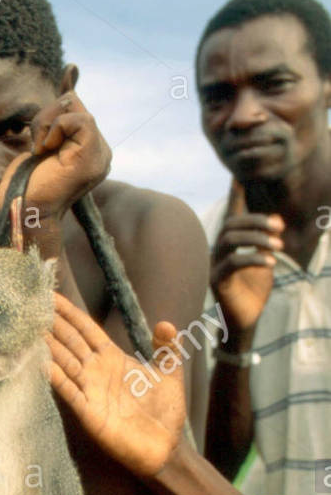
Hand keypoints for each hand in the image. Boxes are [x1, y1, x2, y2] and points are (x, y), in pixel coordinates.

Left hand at [0, 93, 110, 221]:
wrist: (23, 212)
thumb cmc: (26, 184)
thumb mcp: (41, 141)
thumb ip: (56, 115)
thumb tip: (72, 74)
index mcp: (89, 150)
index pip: (76, 108)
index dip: (59, 102)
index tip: (57, 98)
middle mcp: (100, 153)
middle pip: (74, 102)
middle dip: (45, 117)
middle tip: (36, 148)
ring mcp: (100, 155)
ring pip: (75, 106)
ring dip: (45, 123)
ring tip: (39, 151)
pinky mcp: (93, 156)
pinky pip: (80, 119)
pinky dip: (55, 128)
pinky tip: (46, 151)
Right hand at [48, 294, 185, 478]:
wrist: (165, 447)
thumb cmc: (166, 413)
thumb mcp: (170, 374)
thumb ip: (167, 349)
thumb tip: (166, 323)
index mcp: (113, 358)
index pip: (86, 330)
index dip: (69, 313)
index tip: (51, 296)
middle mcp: (96, 371)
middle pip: (70, 341)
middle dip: (51, 323)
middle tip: (30, 304)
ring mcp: (90, 390)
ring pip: (64, 361)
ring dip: (47, 345)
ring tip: (28, 328)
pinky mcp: (88, 412)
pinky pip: (68, 390)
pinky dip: (54, 376)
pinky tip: (40, 362)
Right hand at [210, 181, 280, 335]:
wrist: (245, 320)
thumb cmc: (254, 289)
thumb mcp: (265, 259)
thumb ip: (268, 240)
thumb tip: (276, 221)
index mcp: (229, 243)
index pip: (231, 213)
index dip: (234, 193)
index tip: (239, 175)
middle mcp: (218, 250)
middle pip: (231, 223)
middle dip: (256, 221)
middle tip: (279, 228)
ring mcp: (214, 265)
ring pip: (229, 239)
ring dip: (256, 238)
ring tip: (278, 246)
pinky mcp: (216, 281)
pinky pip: (232, 263)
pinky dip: (253, 259)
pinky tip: (270, 262)